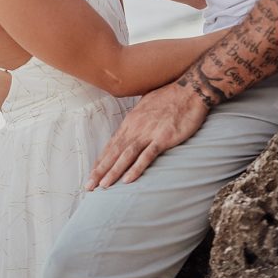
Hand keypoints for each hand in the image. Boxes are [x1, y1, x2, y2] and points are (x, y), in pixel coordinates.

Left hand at [85, 81, 209, 189]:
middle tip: (89, 186)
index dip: (101, 160)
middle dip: (100, 170)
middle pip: (113, 152)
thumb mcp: (146, 107)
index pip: (111, 145)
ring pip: (125, 156)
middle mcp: (134, 129)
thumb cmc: (168, 97)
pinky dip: (136, 168)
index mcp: (130, 122)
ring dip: (113, 171)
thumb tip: (131, 126)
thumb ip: (137, 120)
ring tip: (102, 186)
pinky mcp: (163, 138)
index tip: (92, 173)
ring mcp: (147, 133)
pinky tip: (128, 180)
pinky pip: (147, 156)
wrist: (188, 91)